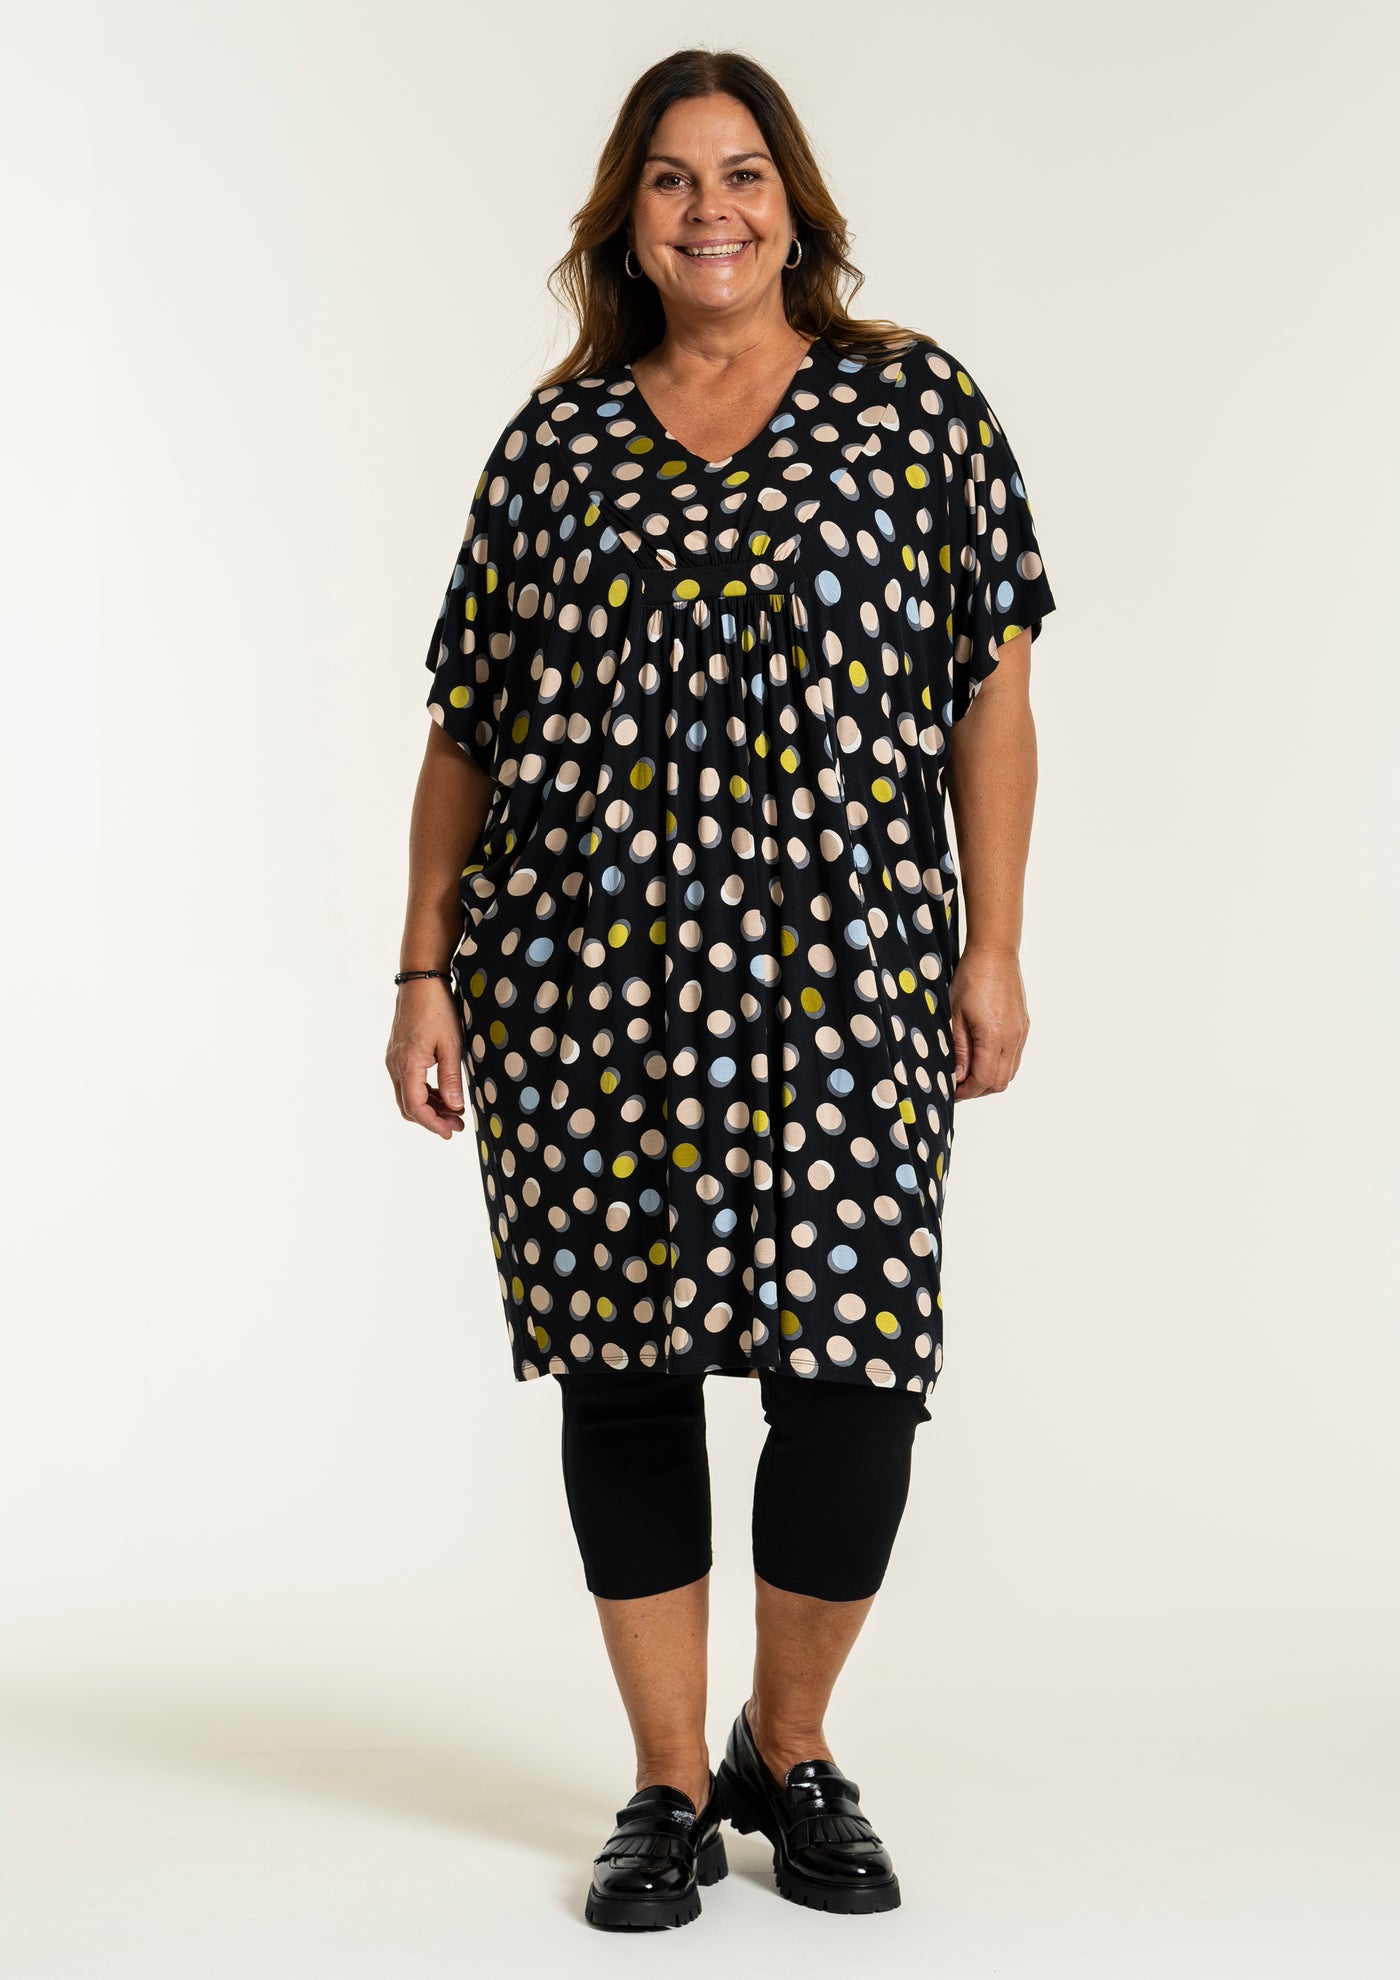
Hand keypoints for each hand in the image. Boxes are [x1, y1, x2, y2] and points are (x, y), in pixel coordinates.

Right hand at [386, 979, 467, 1137]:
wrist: (420, 981)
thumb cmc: (437, 1009)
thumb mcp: (451, 1044)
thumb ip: (451, 1078)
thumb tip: (454, 1108)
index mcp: (407, 1065)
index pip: (415, 1107)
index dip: (433, 1124)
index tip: (451, 1132)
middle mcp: (395, 1065)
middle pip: (408, 1106)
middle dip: (432, 1120)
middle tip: (456, 1126)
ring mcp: (394, 1060)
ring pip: (407, 1095)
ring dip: (429, 1107)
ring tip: (454, 1113)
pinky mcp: (398, 1054)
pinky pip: (407, 1082)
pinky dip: (424, 1093)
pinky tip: (442, 1095)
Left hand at [949, 941, 1028, 1099]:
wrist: (995, 954)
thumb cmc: (972, 979)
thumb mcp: (955, 1015)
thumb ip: (959, 1049)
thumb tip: (959, 1076)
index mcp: (994, 1037)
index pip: (984, 1080)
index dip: (966, 1091)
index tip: (951, 1091)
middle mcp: (1013, 1039)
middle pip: (1000, 1082)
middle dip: (978, 1090)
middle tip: (958, 1086)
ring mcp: (1021, 1033)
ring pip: (1010, 1072)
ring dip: (990, 1079)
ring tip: (969, 1073)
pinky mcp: (1023, 1027)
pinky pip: (1015, 1058)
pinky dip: (1000, 1066)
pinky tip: (983, 1058)